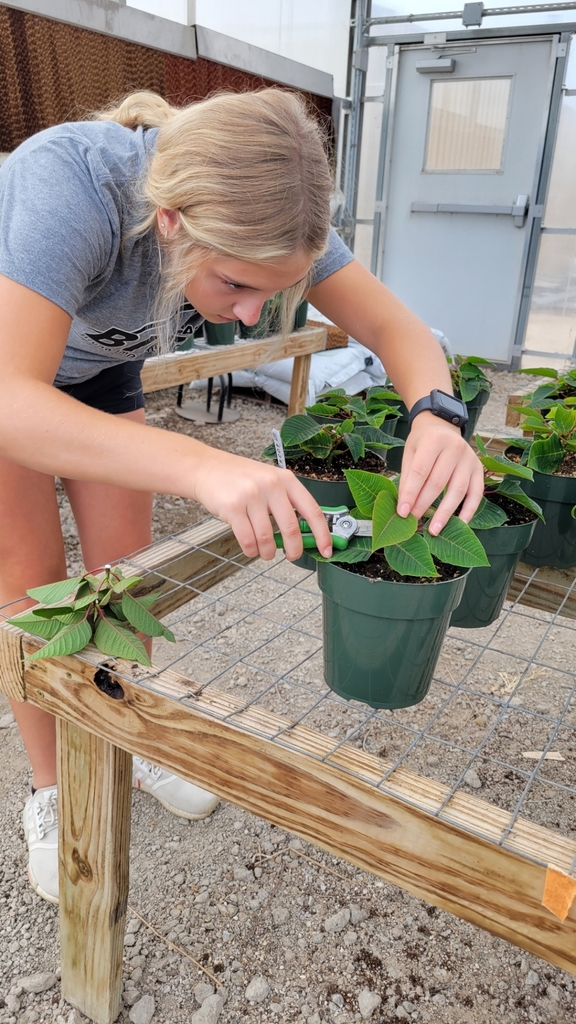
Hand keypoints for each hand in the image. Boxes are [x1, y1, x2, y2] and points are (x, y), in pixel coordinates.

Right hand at [191, 449, 332, 560]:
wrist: (206, 468)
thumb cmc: (239, 478)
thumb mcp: (269, 482)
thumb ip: (286, 503)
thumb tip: (305, 535)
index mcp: (286, 480)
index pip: (313, 510)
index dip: (323, 534)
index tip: (327, 550)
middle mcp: (271, 485)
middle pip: (291, 528)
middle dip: (294, 549)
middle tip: (292, 556)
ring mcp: (251, 496)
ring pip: (267, 538)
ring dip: (268, 552)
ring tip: (265, 552)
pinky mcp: (232, 507)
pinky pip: (247, 540)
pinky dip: (251, 550)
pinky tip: (251, 549)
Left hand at [396, 412, 483, 534]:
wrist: (442, 427)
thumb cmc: (423, 442)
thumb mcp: (410, 452)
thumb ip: (408, 477)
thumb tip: (404, 507)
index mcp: (434, 440)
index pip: (420, 472)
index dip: (410, 494)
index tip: (402, 512)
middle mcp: (455, 448)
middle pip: (438, 482)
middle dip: (424, 504)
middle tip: (413, 521)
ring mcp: (469, 459)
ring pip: (458, 490)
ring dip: (445, 513)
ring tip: (434, 529)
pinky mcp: (478, 470)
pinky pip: (476, 494)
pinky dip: (469, 511)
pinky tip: (460, 524)